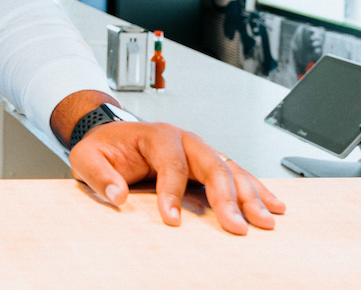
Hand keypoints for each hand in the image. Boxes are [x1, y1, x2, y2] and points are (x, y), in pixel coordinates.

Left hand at [69, 122, 285, 234]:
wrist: (110, 137)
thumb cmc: (103, 147)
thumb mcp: (87, 157)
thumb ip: (98, 174)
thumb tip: (117, 195)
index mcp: (156, 134)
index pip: (171, 164)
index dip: (172, 193)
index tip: (171, 219)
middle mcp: (183, 139)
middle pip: (212, 164)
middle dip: (227, 197)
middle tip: (236, 226)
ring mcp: (198, 150)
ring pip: (230, 170)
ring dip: (249, 196)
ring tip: (264, 221)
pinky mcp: (206, 163)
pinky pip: (236, 174)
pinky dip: (255, 190)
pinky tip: (273, 205)